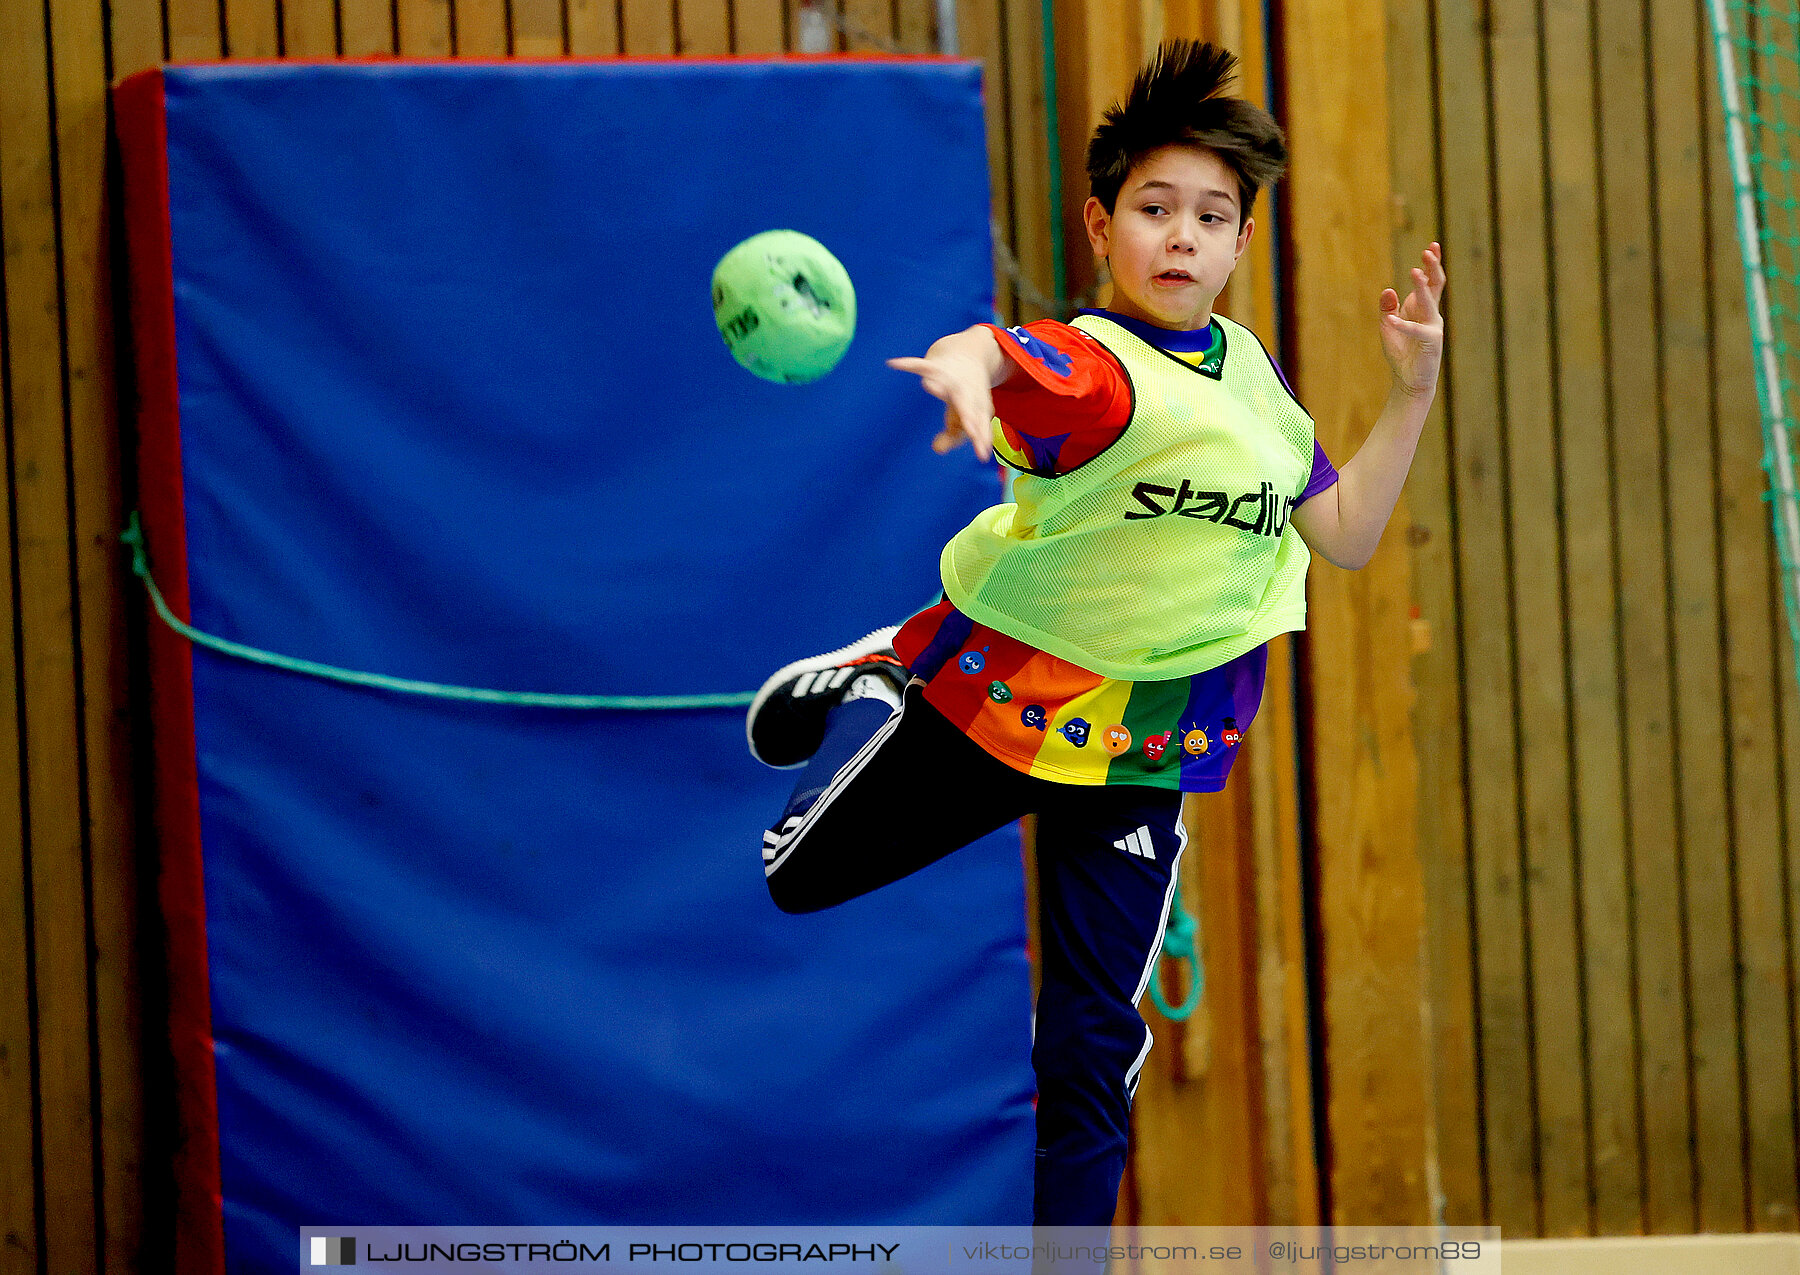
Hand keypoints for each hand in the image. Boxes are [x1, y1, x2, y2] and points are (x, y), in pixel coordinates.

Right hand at [886, 351, 996, 462]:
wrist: (970, 357)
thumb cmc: (968, 396)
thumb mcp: (964, 418)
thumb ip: (952, 438)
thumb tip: (937, 450)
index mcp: (977, 405)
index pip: (978, 423)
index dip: (980, 436)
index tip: (982, 453)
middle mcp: (966, 391)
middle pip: (966, 404)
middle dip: (967, 414)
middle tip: (969, 428)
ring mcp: (951, 377)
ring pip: (945, 382)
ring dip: (938, 384)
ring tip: (928, 386)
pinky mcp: (936, 366)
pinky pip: (921, 365)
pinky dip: (908, 364)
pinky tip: (893, 364)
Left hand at [1379, 242, 1444, 395]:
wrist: (1409, 380)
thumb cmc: (1402, 352)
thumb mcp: (1388, 326)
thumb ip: (1388, 309)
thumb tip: (1388, 290)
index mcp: (1423, 308)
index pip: (1431, 282)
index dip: (1432, 264)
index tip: (1432, 246)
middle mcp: (1431, 315)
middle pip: (1435, 286)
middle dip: (1433, 268)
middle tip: (1429, 251)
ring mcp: (1433, 328)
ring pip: (1429, 303)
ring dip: (1421, 287)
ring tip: (1414, 272)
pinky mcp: (1430, 342)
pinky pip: (1415, 330)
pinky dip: (1402, 325)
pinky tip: (1390, 320)